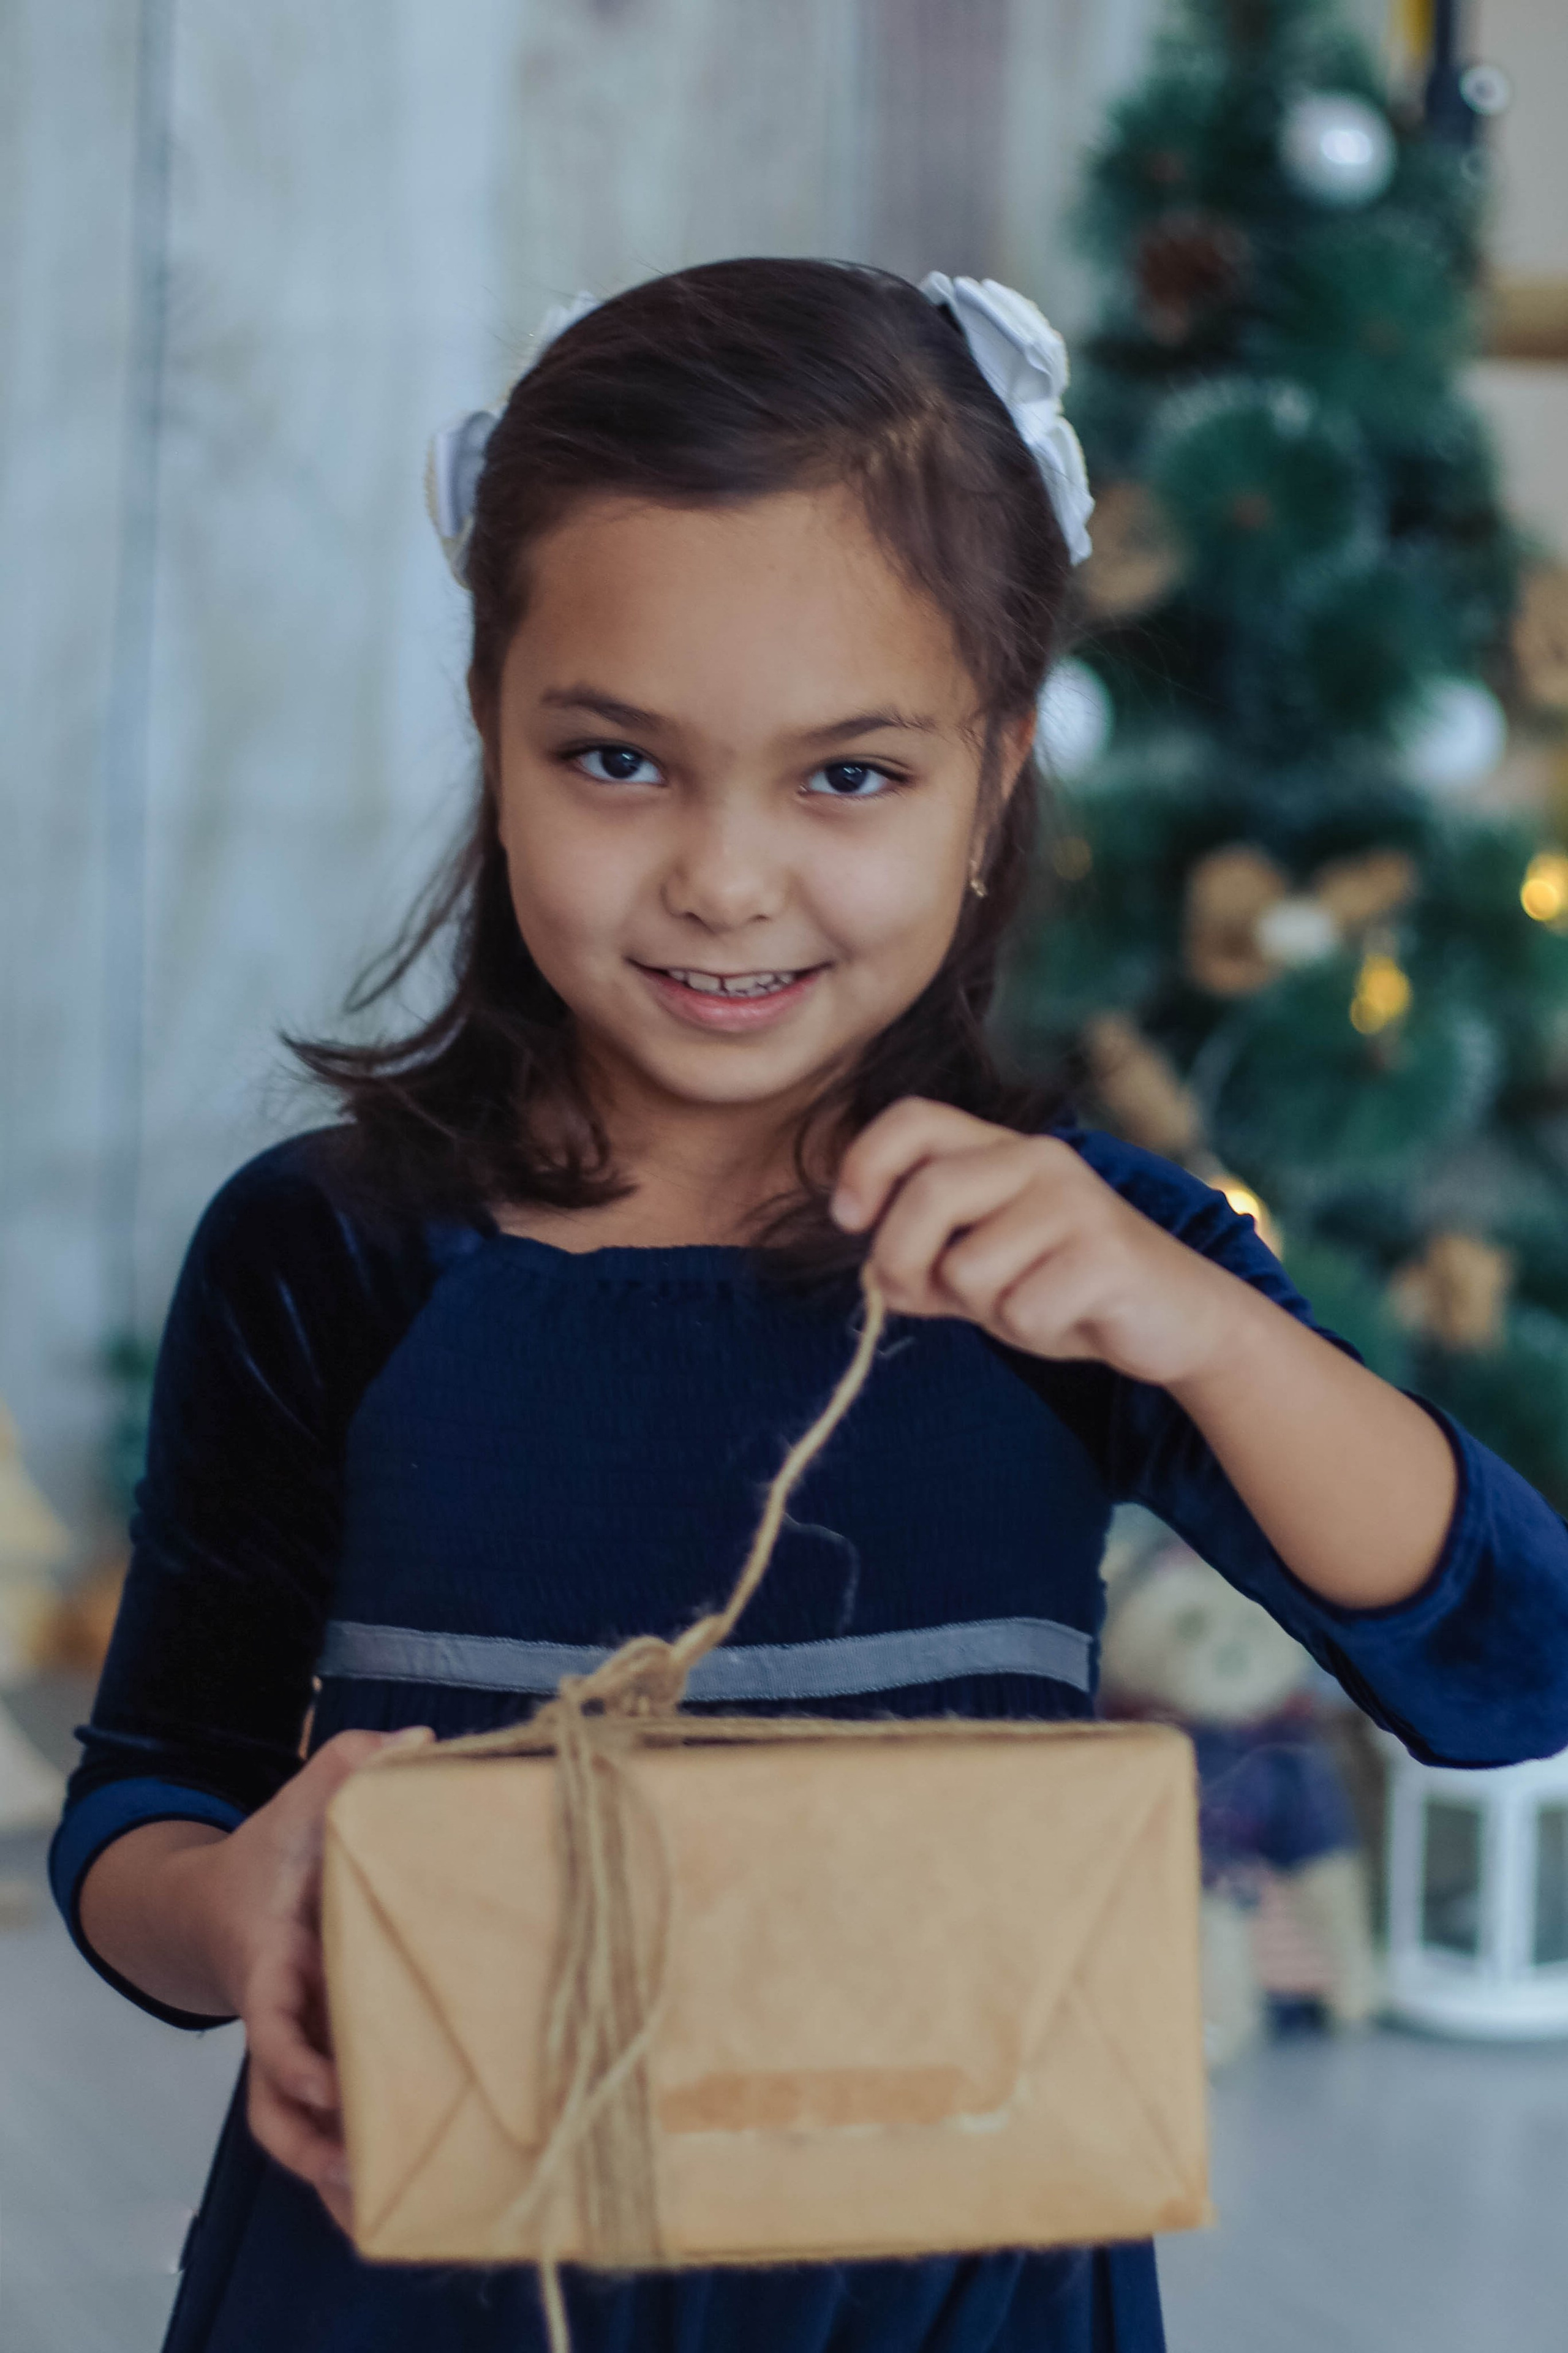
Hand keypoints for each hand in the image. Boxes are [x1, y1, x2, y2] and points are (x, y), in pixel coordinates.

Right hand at [203, 1726, 434, 2230]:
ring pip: (289, 2125)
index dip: (293, 2055)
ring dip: (325, 2165)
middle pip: (273, 2100)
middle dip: (309, 2141)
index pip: (270, 2019)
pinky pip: (319, 2117)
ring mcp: (292, 2043)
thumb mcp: (301, 1805)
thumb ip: (350, 1765)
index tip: (324, 2083)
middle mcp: (277, 2015)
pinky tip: (389, 2179)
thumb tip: (419, 1740)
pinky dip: (344, 2149)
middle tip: (358, 2172)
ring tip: (373, 2199)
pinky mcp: (316, 2054)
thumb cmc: (270, 1856)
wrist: (220, 1901)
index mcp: (270, 1961)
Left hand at [832, 1099, 1249, 1387]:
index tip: (848, 1220)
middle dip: (901, 1259)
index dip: (863, 1164)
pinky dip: (1030, 1329)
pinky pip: (1021, 1308)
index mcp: (1001, 1150)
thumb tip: (873, 1272)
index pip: (912, 1120)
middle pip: (928, 1194)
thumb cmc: (1065, 1286)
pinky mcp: (1107, 1253)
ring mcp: (1076, 1202)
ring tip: (1029, 1300)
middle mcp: (1038, 1159)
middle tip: (919, 1293)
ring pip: (969, 1267)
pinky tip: (1066, 1316)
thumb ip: (924, 1264)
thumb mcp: (983, 1272)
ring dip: (983, 1308)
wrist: (1176, 1317)